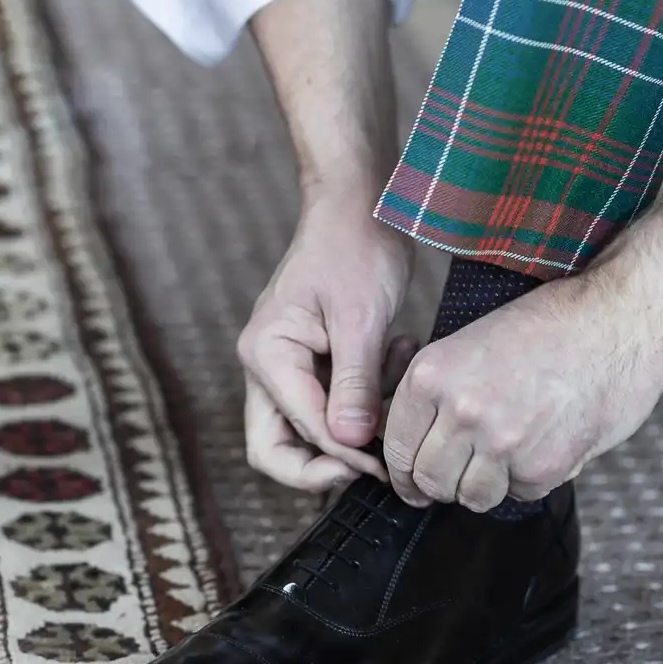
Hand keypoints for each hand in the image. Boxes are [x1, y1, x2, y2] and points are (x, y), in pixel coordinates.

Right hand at [238, 192, 413, 491]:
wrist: (358, 201)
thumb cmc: (356, 246)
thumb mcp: (361, 318)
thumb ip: (354, 384)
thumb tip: (350, 445)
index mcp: (266, 355)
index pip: (299, 430)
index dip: (342, 455)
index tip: (386, 462)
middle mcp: (266, 366)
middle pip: (278, 447)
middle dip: (326, 462)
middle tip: (377, 458)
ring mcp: (286, 364)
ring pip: (309, 429)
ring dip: (356, 420)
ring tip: (396, 371)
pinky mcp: (312, 359)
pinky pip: (333, 400)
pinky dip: (367, 392)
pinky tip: (396, 352)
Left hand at [381, 271, 662, 510]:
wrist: (618, 318)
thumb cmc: (550, 325)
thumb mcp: (471, 343)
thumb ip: (439, 392)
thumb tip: (415, 441)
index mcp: (432, 375)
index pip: (397, 448)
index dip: (405, 470)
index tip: (413, 480)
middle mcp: (460, 411)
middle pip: (430, 480)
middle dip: (443, 483)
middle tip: (461, 473)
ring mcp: (502, 442)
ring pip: (471, 496)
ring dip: (486, 485)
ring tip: (506, 456)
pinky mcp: (543, 466)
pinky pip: (520, 493)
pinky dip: (530, 478)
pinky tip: (545, 443)